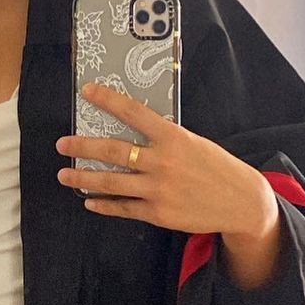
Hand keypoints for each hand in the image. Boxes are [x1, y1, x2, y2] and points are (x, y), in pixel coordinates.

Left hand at [55, 81, 274, 237]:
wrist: (241, 202)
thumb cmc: (216, 166)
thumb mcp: (193, 142)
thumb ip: (164, 138)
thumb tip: (132, 130)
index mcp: (173, 137)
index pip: (133, 112)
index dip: (108, 100)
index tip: (86, 91)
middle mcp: (162, 162)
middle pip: (113, 150)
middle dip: (82, 146)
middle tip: (62, 144)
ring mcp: (159, 190)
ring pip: (111, 182)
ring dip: (84, 178)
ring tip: (65, 174)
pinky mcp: (158, 213)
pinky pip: (123, 207)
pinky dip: (104, 204)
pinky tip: (90, 202)